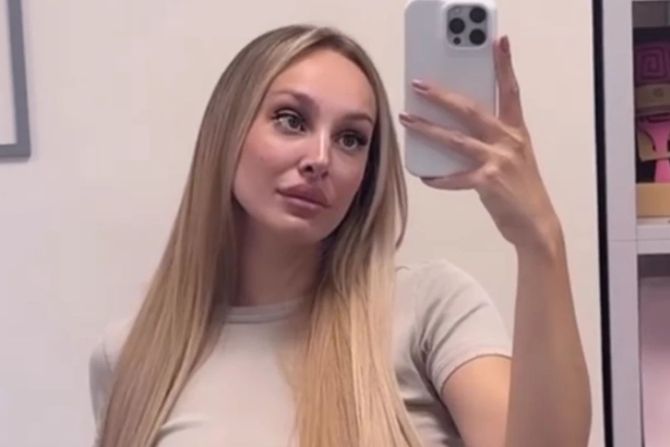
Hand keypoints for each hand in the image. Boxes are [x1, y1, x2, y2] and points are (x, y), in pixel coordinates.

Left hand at [399, 36, 560, 250]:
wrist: (535, 223)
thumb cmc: (520, 189)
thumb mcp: (513, 157)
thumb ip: (491, 141)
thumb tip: (454, 132)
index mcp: (516, 131)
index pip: (511, 90)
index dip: (505, 65)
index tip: (499, 42)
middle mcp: (509, 140)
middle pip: (471, 110)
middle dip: (442, 96)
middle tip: (420, 85)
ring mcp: (499, 160)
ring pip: (456, 139)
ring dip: (428, 129)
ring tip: (407, 120)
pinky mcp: (488, 181)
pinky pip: (455, 177)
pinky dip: (439, 178)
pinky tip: (425, 177)